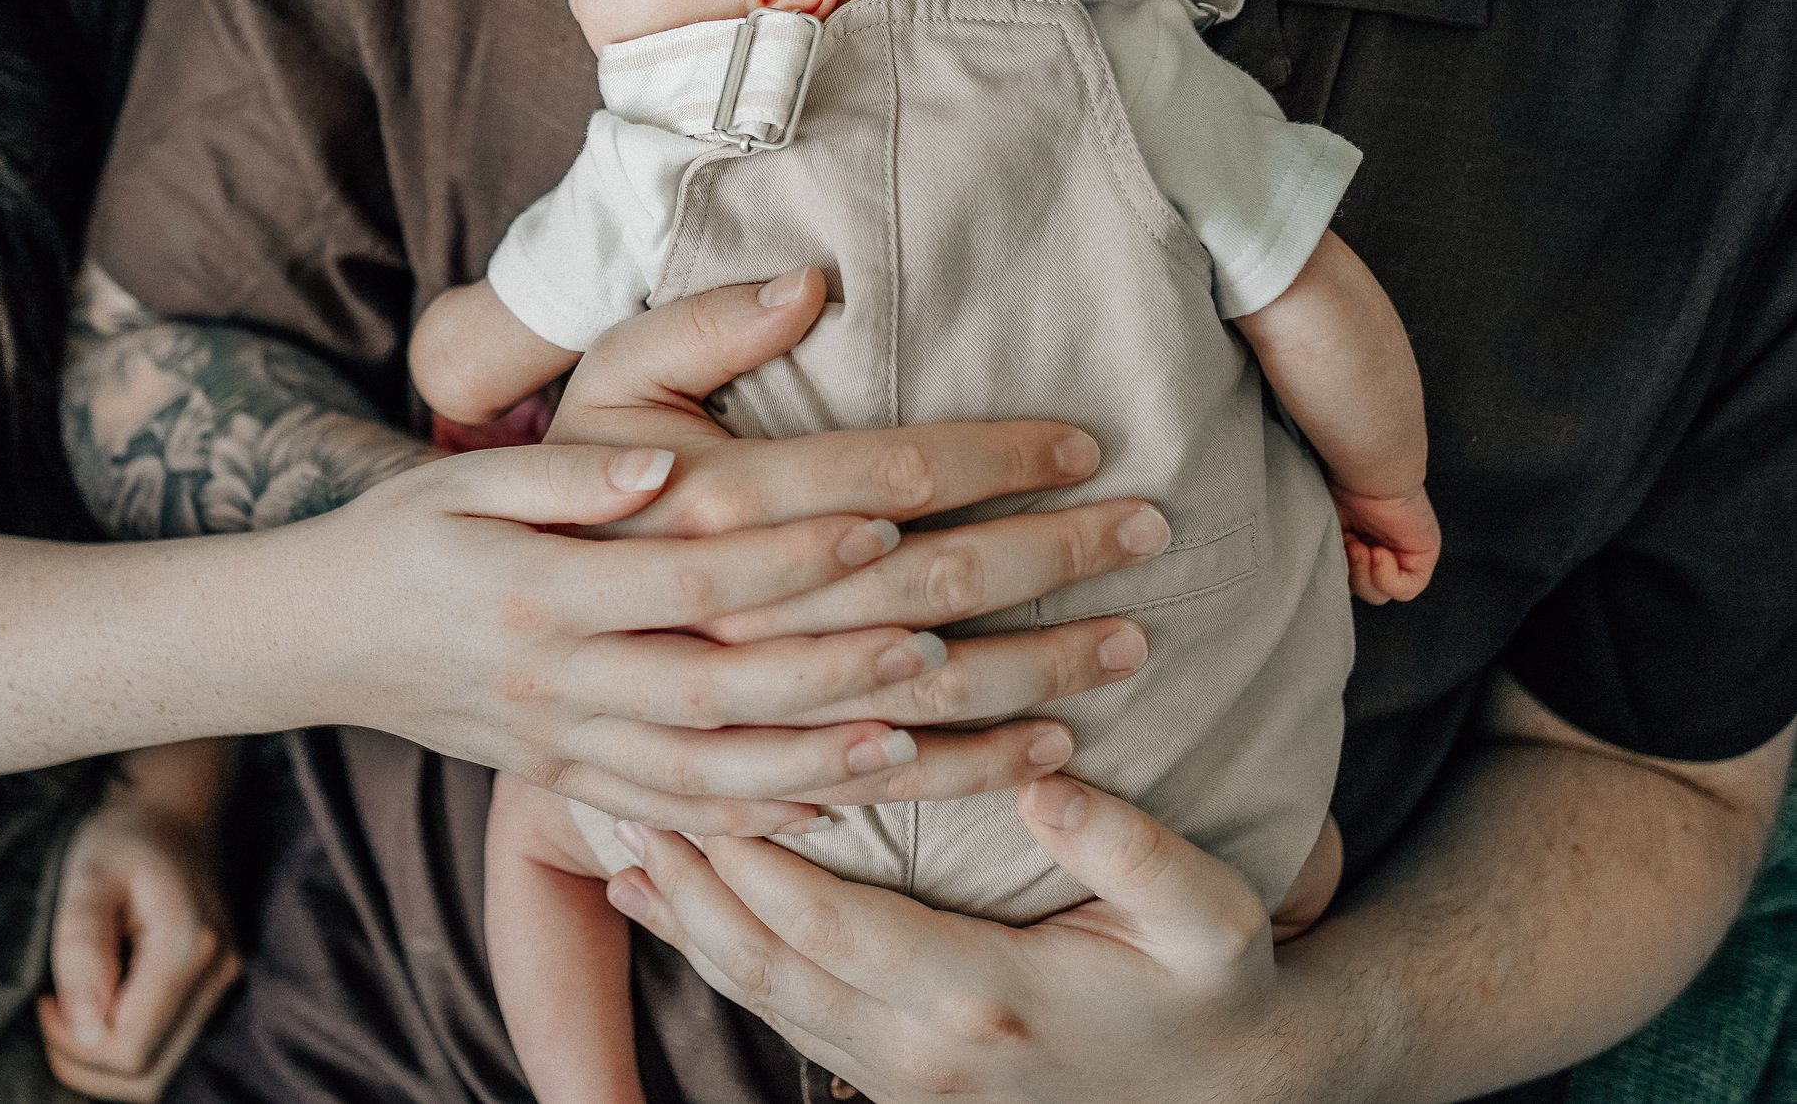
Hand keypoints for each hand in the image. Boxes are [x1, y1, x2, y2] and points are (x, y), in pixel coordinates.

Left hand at [37, 762, 241, 1101]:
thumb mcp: (87, 877)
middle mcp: (219, 977)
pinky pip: (168, 1052)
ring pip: (160, 1075)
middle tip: (54, 1009)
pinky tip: (103, 1008)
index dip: (73, 1043)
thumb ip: (82, 947)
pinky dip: (127, 1048)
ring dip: (106, 1060)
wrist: (172, 813)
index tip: (44, 998)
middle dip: (86, 1062)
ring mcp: (224, 987)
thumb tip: (85, 1028)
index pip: (129, 1050)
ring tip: (76, 1008)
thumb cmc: (122, 838)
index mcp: (190, 948)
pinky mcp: (215, 992)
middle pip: (148, 1078)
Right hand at [308, 268, 1169, 835]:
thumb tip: (777, 322)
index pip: (822, 502)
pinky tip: (929, 775)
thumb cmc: (427, 523)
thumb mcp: (521, 427)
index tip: (1069, 453)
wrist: (324, 639)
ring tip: (1085, 694)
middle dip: (1009, 591)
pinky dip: (841, 798)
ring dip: (961, 721)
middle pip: (855, 621)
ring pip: (824, 733)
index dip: (953, 477)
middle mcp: (625, 646)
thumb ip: (659, 365)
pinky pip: (744, 809)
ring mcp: (618, 733)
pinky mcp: (610, 784)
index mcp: (614, 537)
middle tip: (1136, 561)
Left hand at [602, 775, 1352, 1103]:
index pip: (834, 926)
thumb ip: (1133, 850)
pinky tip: (672, 897)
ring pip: (759, 994)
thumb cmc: (1213, 986)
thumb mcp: (1212, 917)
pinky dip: (716, 953)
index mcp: (986, 997)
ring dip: (688, 918)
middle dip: (691, 879)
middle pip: (768, 963)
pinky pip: (780, 1011)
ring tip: (623, 832)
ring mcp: (898, 1075)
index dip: (759, 860)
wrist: (1230, 1093)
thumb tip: (1045, 782)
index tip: (703, 778)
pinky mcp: (890, 1078)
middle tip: (620, 788)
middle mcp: (921, 1050)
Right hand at [1333, 483, 1439, 603]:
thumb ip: (1327, 555)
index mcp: (1359, 542)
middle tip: (1348, 547)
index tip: (1331, 549)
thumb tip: (1325, 581)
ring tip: (1360, 547)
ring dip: (1365, 576)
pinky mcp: (1424, 556)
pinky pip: (1406, 589)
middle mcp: (1381, 549)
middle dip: (1351, 576)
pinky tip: (1379, 552)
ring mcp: (1404, 555)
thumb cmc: (1342, 486)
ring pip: (1381, 594)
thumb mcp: (1326, 528)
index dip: (1336, 575)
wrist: (1369, 471)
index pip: (1348, 580)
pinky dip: (1387, 578)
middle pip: (1363, 591)